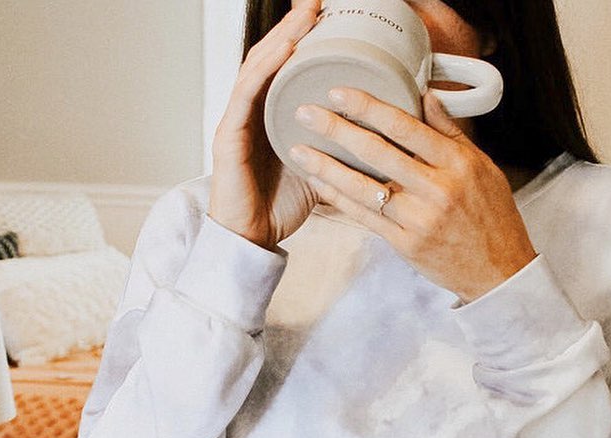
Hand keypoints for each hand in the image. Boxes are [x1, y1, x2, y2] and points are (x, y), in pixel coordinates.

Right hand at [208, 0, 321, 251]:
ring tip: (306, 15)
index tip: (331, 18)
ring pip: (258, 67)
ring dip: (282, 37)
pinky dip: (265, 68)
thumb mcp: (321, 172)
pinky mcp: (229, 136)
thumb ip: (340, 153)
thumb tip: (380, 146)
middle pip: (271, 58)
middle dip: (294, 27)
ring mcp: (238, 121)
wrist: (251, 240)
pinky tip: (284, 48)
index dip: (305, 41)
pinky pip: (246, 94)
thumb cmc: (280, 207)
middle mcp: (253, 112)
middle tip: (318, 3)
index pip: (286, 68)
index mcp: (272, 117)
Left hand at [288, 88, 537, 301]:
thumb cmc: (491, 216)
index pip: (406, 127)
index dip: (369, 108)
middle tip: (306, 113)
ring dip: (327, 167)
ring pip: (364, 187)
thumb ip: (450, 133)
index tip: (340, 93)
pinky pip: (364, 217)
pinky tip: (319, 183)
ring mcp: (418, 220)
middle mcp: (436, 190)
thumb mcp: (482, 167)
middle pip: (378, 153)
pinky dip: (339, 199)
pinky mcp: (405, 244)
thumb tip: (426, 95)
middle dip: (337, 130)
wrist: (497, 271)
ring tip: (299, 149)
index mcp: (456, 165)